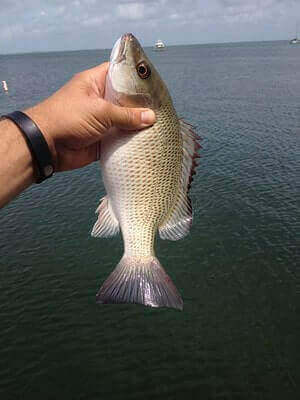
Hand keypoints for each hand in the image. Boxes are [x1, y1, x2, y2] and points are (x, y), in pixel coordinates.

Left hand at [25, 62, 155, 171]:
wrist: (47, 145)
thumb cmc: (68, 118)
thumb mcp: (100, 111)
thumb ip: (126, 115)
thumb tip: (151, 117)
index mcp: (95, 83)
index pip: (118, 73)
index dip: (135, 76)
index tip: (153, 82)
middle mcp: (99, 100)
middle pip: (125, 100)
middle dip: (141, 104)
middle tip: (162, 107)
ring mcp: (101, 121)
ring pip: (124, 121)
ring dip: (137, 125)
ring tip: (160, 125)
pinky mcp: (102, 139)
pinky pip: (120, 139)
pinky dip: (130, 141)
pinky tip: (147, 141)